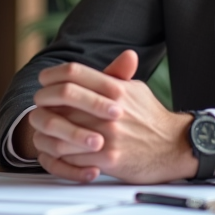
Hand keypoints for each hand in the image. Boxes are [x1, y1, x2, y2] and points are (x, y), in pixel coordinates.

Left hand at [26, 51, 196, 183]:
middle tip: (40, 107)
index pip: (73, 73)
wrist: (175, 148)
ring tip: (43, 131)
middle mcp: (110, 109)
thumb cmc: (152, 119)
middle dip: (44, 103)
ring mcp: (108, 134)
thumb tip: (107, 56)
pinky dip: (58, 154)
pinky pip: (71, 156)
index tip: (44, 80)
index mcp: (115, 89)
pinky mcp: (108, 158)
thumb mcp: (135, 90)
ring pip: (60, 130)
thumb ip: (116, 74)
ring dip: (46, 131)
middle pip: (61, 99)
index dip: (53, 75)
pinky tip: (55, 150)